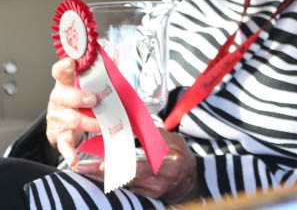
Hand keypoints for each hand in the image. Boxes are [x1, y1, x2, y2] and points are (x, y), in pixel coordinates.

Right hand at [45, 58, 99, 167]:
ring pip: (70, 119)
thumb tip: (116, 53)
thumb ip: (99, 71)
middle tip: (95, 99)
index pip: (60, 72)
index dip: (64, 67)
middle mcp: (59, 99)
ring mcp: (58, 118)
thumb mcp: (86, 84)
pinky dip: (70, 153)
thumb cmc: (79, 101)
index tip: (71, 62)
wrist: (63, 124)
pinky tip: (74, 159)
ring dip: (88, 122)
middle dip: (80, 97)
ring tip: (101, 124)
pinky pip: (64, 145)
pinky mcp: (59, 136)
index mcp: (65, 84)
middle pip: (65, 96)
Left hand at [75, 130, 199, 203]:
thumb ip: (157, 136)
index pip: (141, 168)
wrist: (191, 182)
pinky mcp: (145, 196)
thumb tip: (137, 123)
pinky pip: (125, 187)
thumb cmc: (183, 158)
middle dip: (101, 174)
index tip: (102, 165)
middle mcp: (158, 182)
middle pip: (125, 179)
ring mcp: (151, 192)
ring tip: (82, 169)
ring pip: (122, 184)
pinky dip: (110, 180)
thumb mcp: (176, 142)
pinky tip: (95, 174)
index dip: (122, 167)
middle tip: (81, 167)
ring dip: (102, 177)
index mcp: (169, 167)